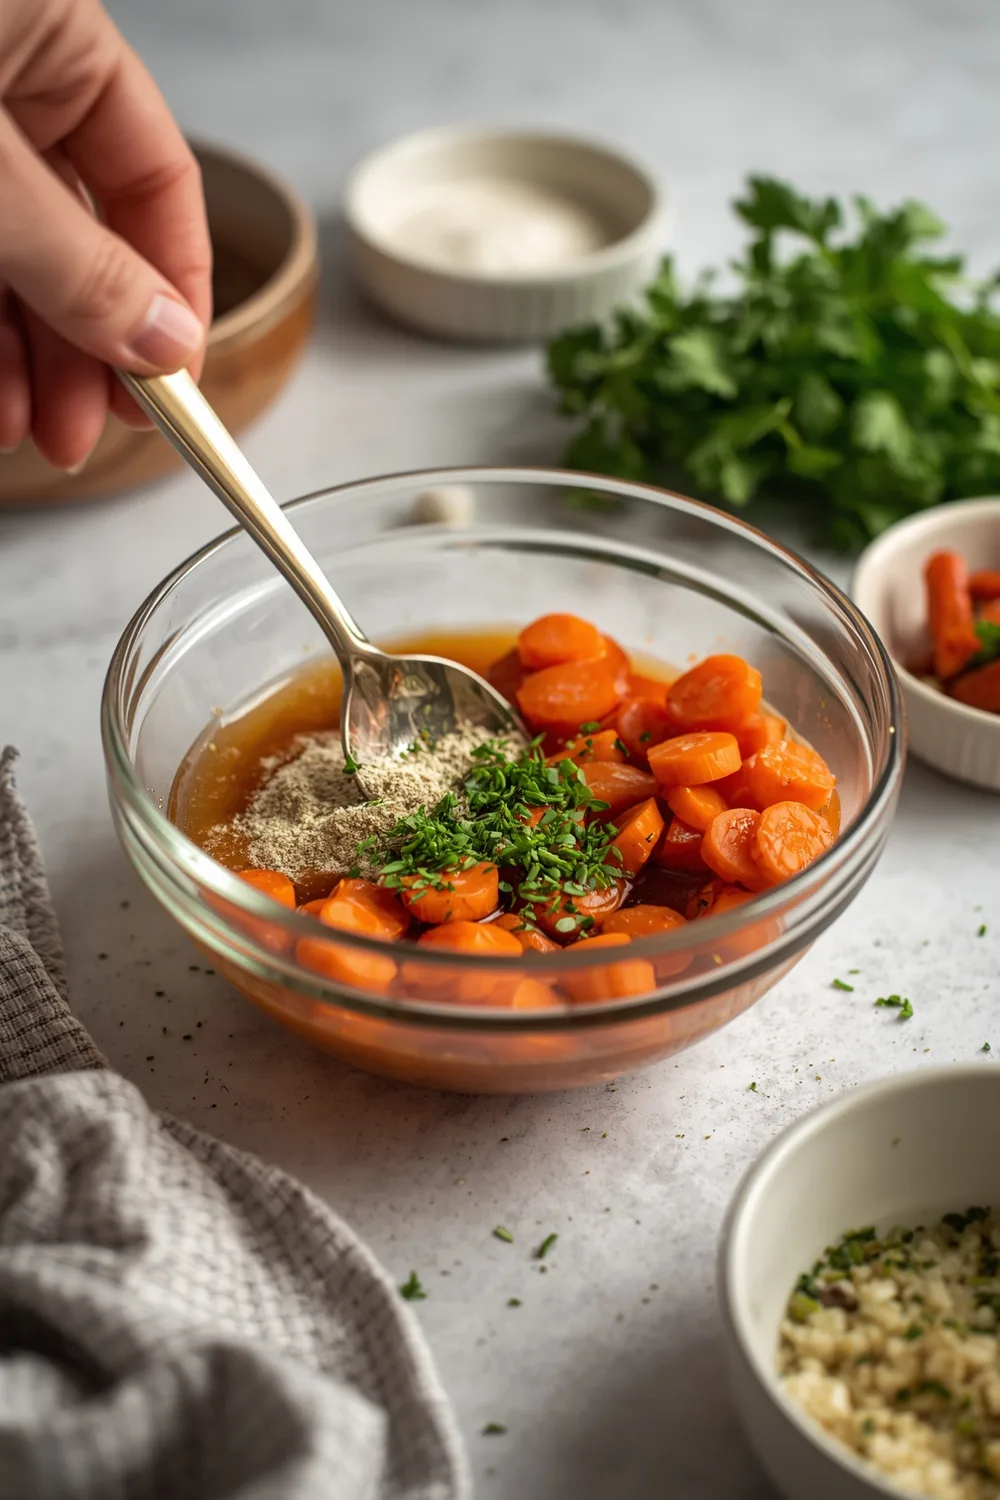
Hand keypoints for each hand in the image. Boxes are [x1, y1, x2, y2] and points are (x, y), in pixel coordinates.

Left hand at [0, 0, 211, 468]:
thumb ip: (75, 260)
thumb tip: (166, 340)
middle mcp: (8, 83)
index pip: (158, 180)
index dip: (176, 291)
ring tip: (37, 436)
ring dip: (32, 362)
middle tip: (95, 433)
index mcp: (56, 39)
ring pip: (17, 265)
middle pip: (86, 238)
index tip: (174, 382)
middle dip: (90, 349)